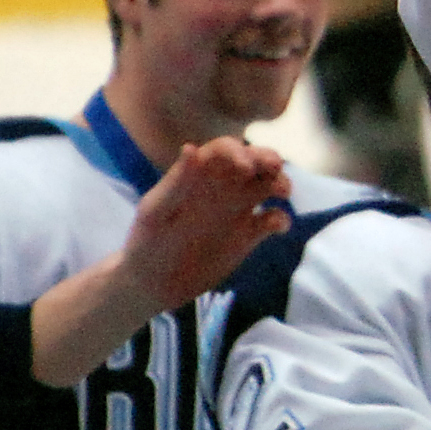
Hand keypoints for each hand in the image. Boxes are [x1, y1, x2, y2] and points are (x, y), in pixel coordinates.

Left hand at [120, 137, 291, 310]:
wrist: (154, 282)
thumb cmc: (147, 241)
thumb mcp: (156, 211)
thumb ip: (176, 181)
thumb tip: (191, 147)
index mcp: (200, 174)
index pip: (225, 149)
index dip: (239, 151)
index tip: (246, 166)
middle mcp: (223, 186)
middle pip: (255, 160)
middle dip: (269, 158)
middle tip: (276, 169)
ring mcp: (239, 208)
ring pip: (269, 184)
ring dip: (281, 182)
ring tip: (283, 194)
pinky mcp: (250, 233)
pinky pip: (273, 219)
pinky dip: (281, 219)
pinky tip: (278, 228)